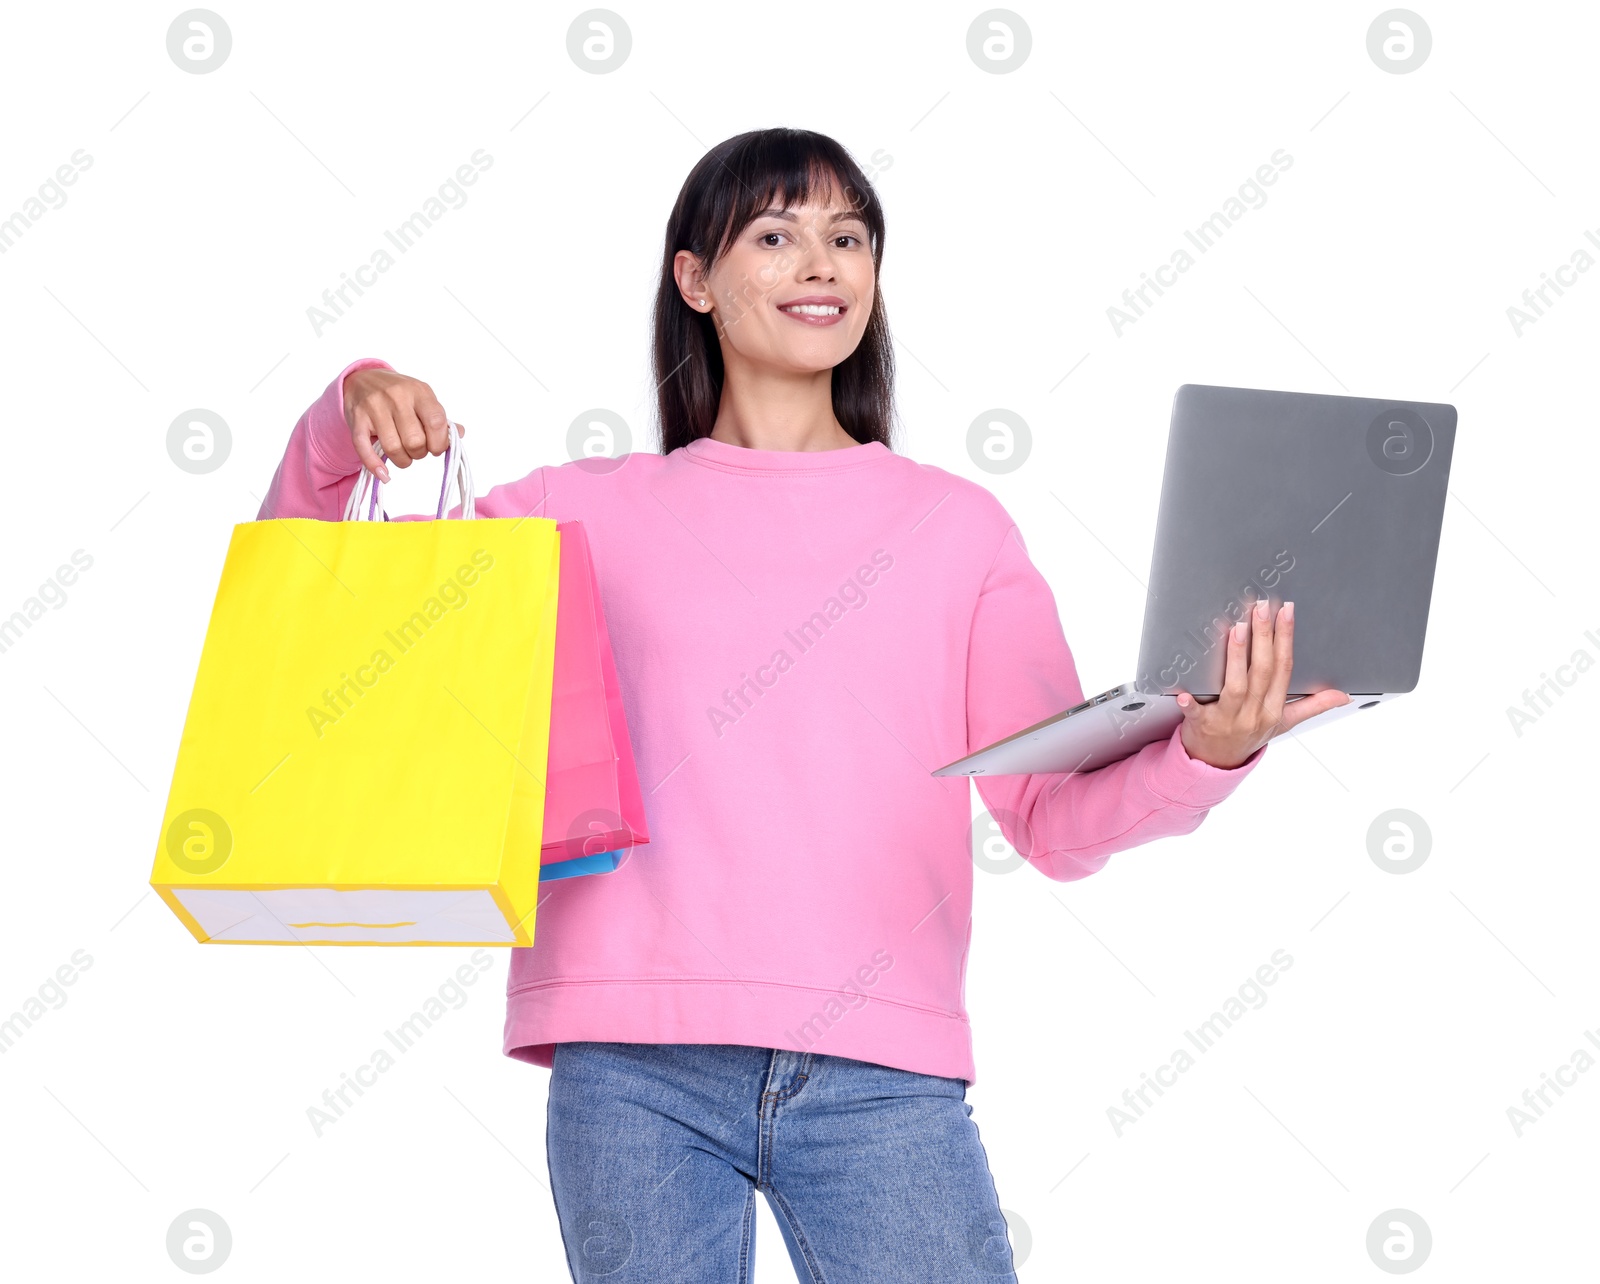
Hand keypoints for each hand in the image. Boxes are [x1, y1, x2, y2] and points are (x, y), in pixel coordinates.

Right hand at [342, 367, 464, 481]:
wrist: (363, 379)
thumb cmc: (399, 394)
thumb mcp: (423, 399)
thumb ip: (440, 418)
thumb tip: (459, 434)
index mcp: (419, 392)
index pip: (436, 423)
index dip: (439, 443)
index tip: (436, 448)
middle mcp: (397, 396)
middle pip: (415, 441)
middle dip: (419, 453)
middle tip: (417, 450)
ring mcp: (375, 407)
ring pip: (393, 448)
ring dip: (402, 460)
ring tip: (403, 456)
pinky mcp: (357, 418)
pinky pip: (365, 448)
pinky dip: (375, 466)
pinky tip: (384, 474)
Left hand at [1174, 599, 1349, 768]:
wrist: (1218, 763)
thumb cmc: (1250, 736)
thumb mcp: (1285, 723)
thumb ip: (1312, 706)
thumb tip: (1343, 696)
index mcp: (1274, 709)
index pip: (1284, 668)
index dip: (1286, 639)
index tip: (1286, 612)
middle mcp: (1254, 713)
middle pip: (1263, 671)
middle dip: (1264, 637)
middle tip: (1262, 608)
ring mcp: (1229, 720)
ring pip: (1236, 686)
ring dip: (1238, 657)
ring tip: (1238, 628)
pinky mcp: (1203, 726)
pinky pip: (1196, 714)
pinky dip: (1191, 704)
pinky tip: (1184, 692)